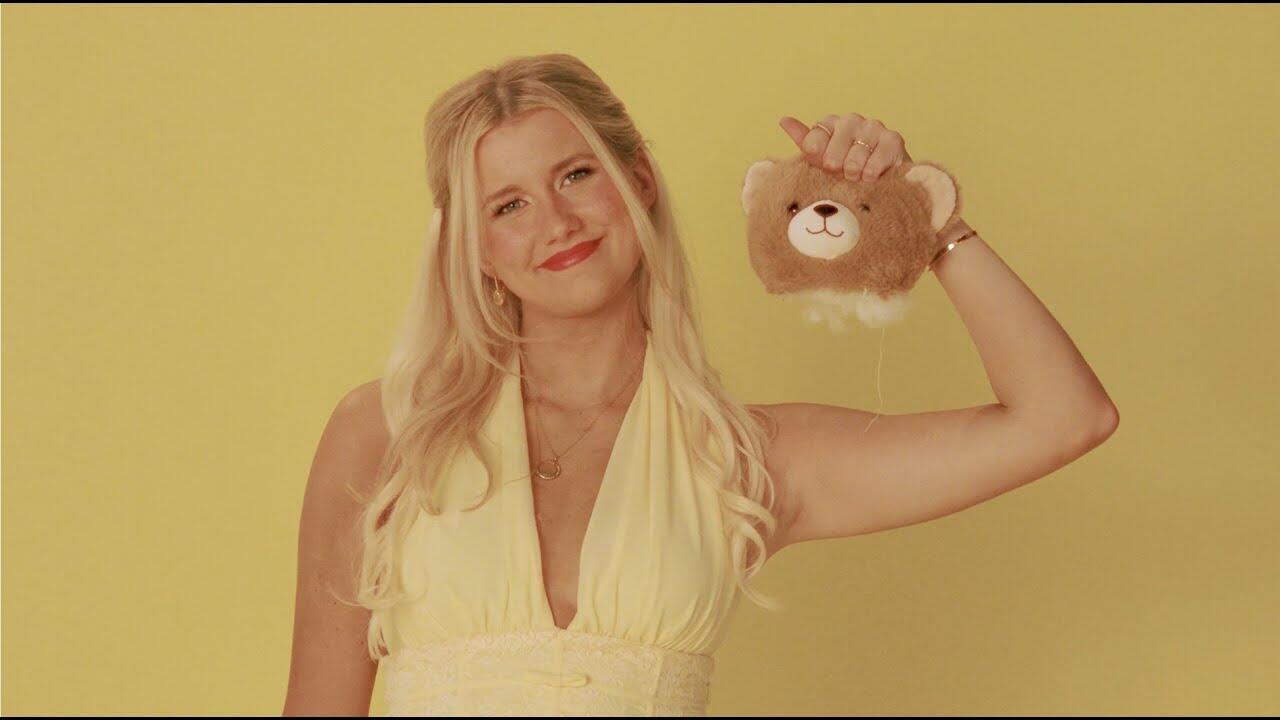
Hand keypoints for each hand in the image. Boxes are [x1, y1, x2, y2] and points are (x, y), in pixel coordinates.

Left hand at [779, 113, 913, 181]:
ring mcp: (873, 127)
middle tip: (845, 174)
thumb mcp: (821, 159)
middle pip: (831, 157)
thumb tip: (783, 120)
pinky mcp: (893, 139)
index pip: (812, 143)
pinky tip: (872, 176)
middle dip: (838, 173)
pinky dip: (870, 176)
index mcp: (831, 123)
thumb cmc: (847, 169)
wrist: (883, 180)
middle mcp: (851, 120)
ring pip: (853, 163)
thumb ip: (805, 140)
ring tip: (860, 176)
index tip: (827, 168)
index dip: (819, 162)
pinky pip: (873, 165)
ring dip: (855, 177)